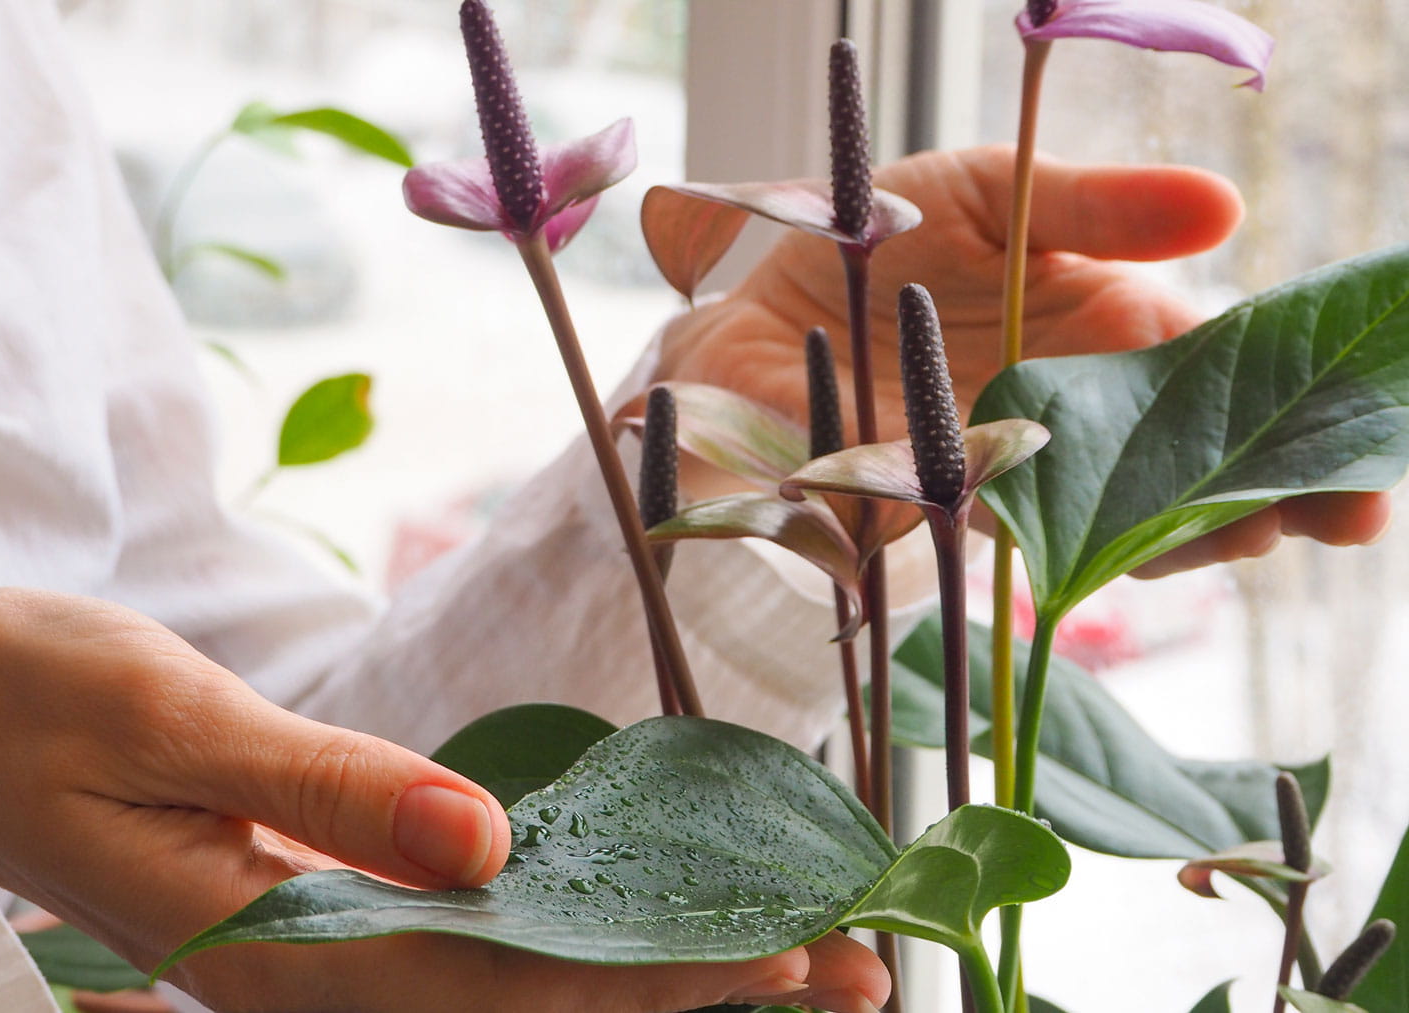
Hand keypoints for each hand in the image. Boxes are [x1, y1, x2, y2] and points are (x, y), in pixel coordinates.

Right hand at [0, 589, 888, 1012]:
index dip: (650, 978)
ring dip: (655, 968)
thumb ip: (326, 788)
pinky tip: (661, 905)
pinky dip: (582, 925)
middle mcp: (313, 972)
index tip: (784, 953)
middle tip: (853, 966)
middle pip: (530, 1009)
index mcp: (275, 948)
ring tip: (803, 952)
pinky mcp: (323, 903)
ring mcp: (319, 947)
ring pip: (515, 985)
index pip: (498, 991)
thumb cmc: (28, 703)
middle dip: (691, 992)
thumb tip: (485, 843)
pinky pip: (474, 936)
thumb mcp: (169, 723)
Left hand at [658, 145, 1388, 571]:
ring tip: (1266, 529)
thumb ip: (1098, 208)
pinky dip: (1106, 553)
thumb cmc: (875, 239)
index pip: (1232, 368)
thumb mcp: (990, 192)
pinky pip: (1055, 543)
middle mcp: (1092, 408)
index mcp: (1114, 323)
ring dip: (1212, 530)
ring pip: (1148, 513)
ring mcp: (1040, 469)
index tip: (1362, 435)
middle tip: (1352, 507)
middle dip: (1286, 485)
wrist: (759, 317)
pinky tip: (1152, 551)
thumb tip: (1224, 211)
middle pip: (1209, 456)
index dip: (1301, 400)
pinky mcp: (975, 515)